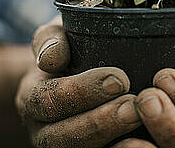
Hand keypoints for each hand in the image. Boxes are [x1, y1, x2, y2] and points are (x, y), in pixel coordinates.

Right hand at [15, 18, 141, 147]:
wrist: (70, 77)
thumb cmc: (68, 50)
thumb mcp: (55, 37)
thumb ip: (50, 40)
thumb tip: (52, 56)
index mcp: (31, 98)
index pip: (50, 100)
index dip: (82, 92)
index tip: (120, 79)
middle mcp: (41, 130)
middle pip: (61, 138)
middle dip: (98, 122)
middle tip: (133, 106)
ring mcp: (62, 145)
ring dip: (110, 137)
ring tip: (140, 118)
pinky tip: (143, 139)